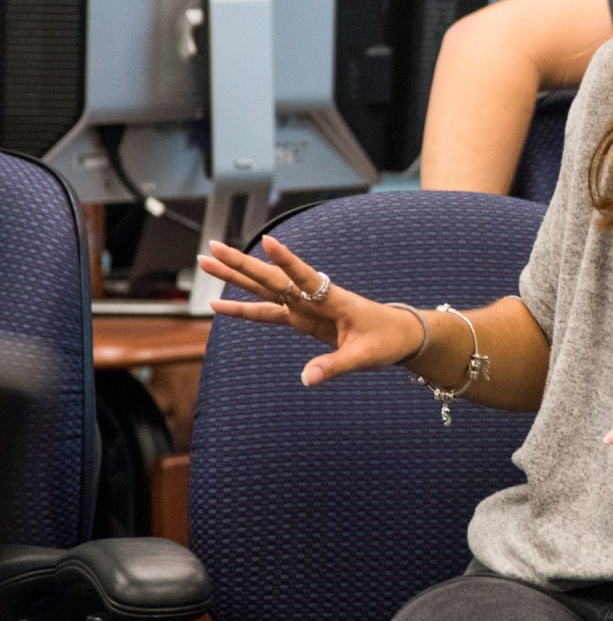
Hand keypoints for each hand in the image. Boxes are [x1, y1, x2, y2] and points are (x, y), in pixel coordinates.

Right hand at [198, 235, 425, 387]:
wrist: (397, 335)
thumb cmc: (385, 340)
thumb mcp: (363, 356)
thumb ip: (333, 366)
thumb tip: (305, 379)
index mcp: (332, 299)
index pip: (305, 276)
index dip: (287, 261)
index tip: (268, 241)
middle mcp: (313, 297)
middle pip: (271, 278)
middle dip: (241, 264)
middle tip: (212, 248)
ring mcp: (304, 306)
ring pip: (264, 289)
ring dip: (236, 277)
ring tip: (207, 263)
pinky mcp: (300, 318)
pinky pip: (266, 312)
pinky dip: (242, 310)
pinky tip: (218, 306)